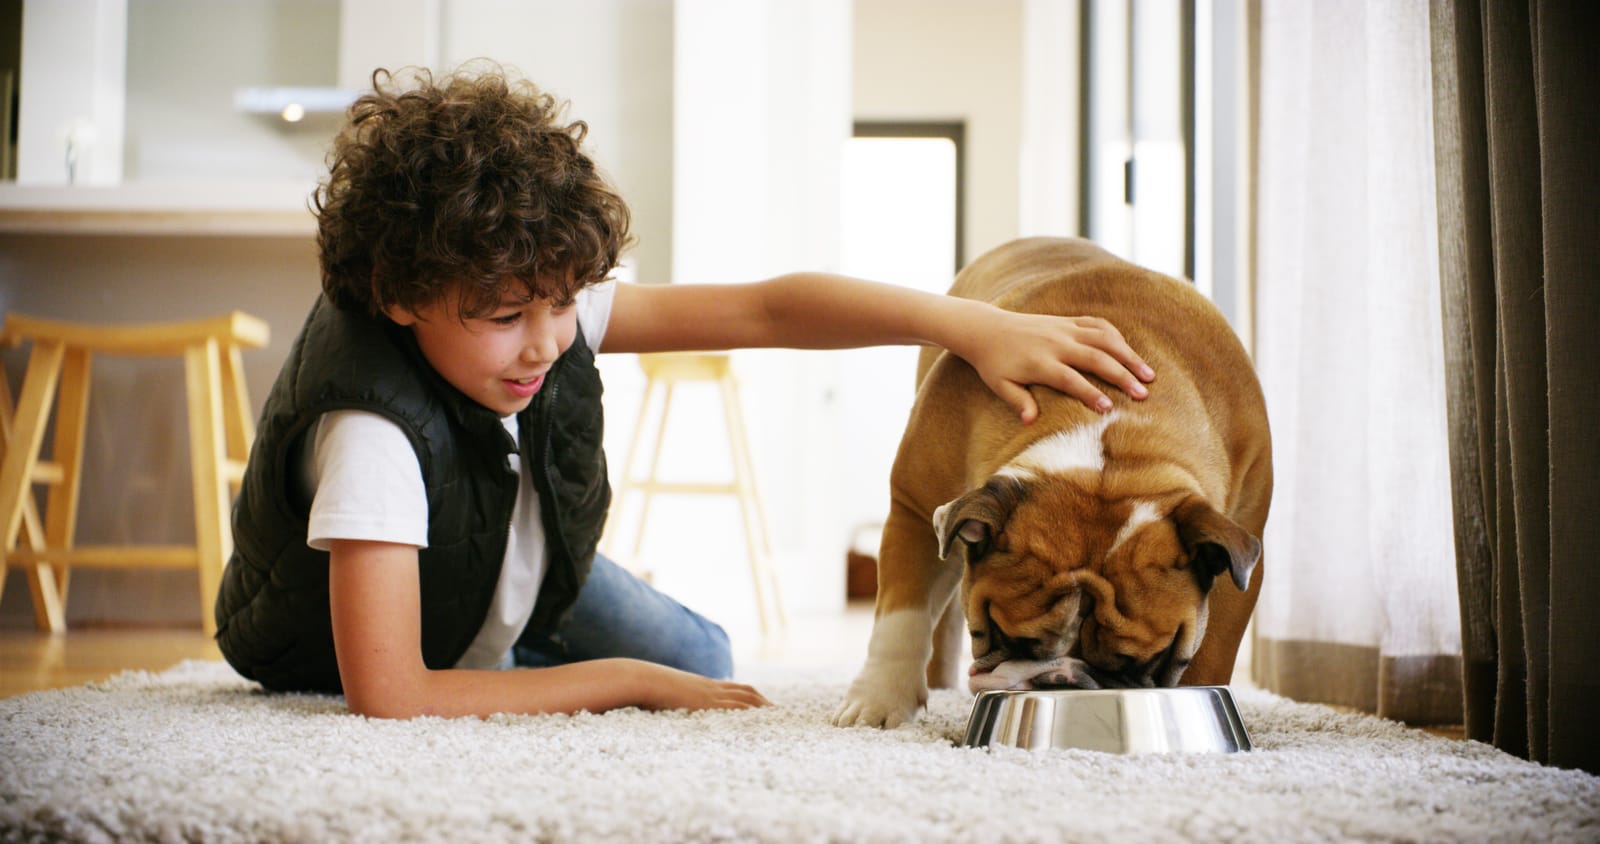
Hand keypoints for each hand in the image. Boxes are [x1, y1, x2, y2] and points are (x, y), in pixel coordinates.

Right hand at [630, 661, 770, 711]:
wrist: (641, 678)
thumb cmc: (646, 687)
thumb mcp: (664, 694)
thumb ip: (672, 700)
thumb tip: (665, 708)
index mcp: (702, 685)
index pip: (734, 688)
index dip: (750, 695)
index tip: (763, 704)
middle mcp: (710, 687)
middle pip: (746, 691)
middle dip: (763, 702)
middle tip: (778, 714)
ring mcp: (710, 694)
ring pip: (746, 697)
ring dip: (763, 707)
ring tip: (778, 719)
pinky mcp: (706, 702)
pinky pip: (735, 707)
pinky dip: (751, 712)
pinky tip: (762, 721)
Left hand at [960, 309, 1154, 421]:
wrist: (987, 329)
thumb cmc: (994, 363)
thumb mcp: (1000, 385)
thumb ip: (1018, 401)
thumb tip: (1030, 421)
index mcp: (1040, 362)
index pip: (1070, 379)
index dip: (1090, 393)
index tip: (1109, 408)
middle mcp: (1056, 343)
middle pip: (1095, 358)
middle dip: (1122, 376)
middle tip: (1143, 394)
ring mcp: (1064, 329)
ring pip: (1104, 339)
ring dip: (1129, 355)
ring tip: (1149, 374)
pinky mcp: (1068, 320)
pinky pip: (1098, 325)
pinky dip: (1116, 336)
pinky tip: (1130, 352)